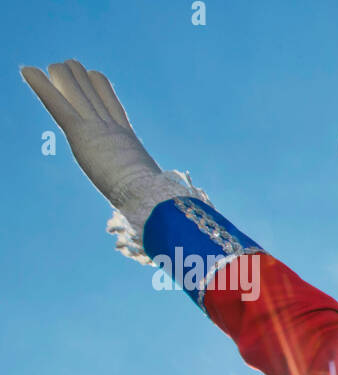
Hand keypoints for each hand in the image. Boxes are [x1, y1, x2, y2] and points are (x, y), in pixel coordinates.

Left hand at [20, 60, 201, 244]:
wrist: (153, 200)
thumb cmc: (160, 205)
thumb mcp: (155, 194)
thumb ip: (156, 193)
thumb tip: (172, 211)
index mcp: (128, 141)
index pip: (113, 107)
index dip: (102, 90)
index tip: (95, 76)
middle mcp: (112, 129)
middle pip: (93, 94)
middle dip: (80, 79)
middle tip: (68, 66)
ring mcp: (97, 129)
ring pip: (77, 93)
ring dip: (63, 77)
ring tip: (53, 64)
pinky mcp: (82, 134)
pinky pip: (58, 105)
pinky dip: (41, 87)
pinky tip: (28, 70)